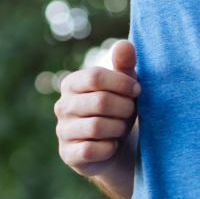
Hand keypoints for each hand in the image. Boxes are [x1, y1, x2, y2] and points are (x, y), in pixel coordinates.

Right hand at [55, 39, 139, 177]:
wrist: (114, 147)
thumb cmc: (119, 109)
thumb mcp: (125, 85)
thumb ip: (125, 64)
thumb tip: (125, 44)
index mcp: (73, 83)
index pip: (96, 76)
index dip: (122, 83)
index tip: (137, 90)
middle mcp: (62, 106)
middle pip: (100, 101)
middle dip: (124, 108)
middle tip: (130, 113)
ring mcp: (62, 131)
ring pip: (97, 126)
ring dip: (118, 128)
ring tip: (121, 128)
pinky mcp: (68, 154)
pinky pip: (91, 150)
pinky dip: (109, 148)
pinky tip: (112, 145)